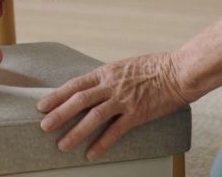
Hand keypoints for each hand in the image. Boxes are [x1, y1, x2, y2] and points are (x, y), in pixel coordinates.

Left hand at [38, 52, 190, 160]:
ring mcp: (124, 100)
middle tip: (43, 126)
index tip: (42, 105)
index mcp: (106, 72)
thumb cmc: (154, 67)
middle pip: (79, 100)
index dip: (56, 95)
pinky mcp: (138, 114)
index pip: (75, 84)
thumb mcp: (124, 67)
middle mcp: (111, 85)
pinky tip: (91, 154)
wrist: (179, 71)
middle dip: (59, 114)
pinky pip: (116, 131)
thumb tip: (93, 88)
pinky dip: (102, 144)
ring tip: (62, 145)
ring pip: (93, 117)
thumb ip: (107, 78)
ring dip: (76, 132)